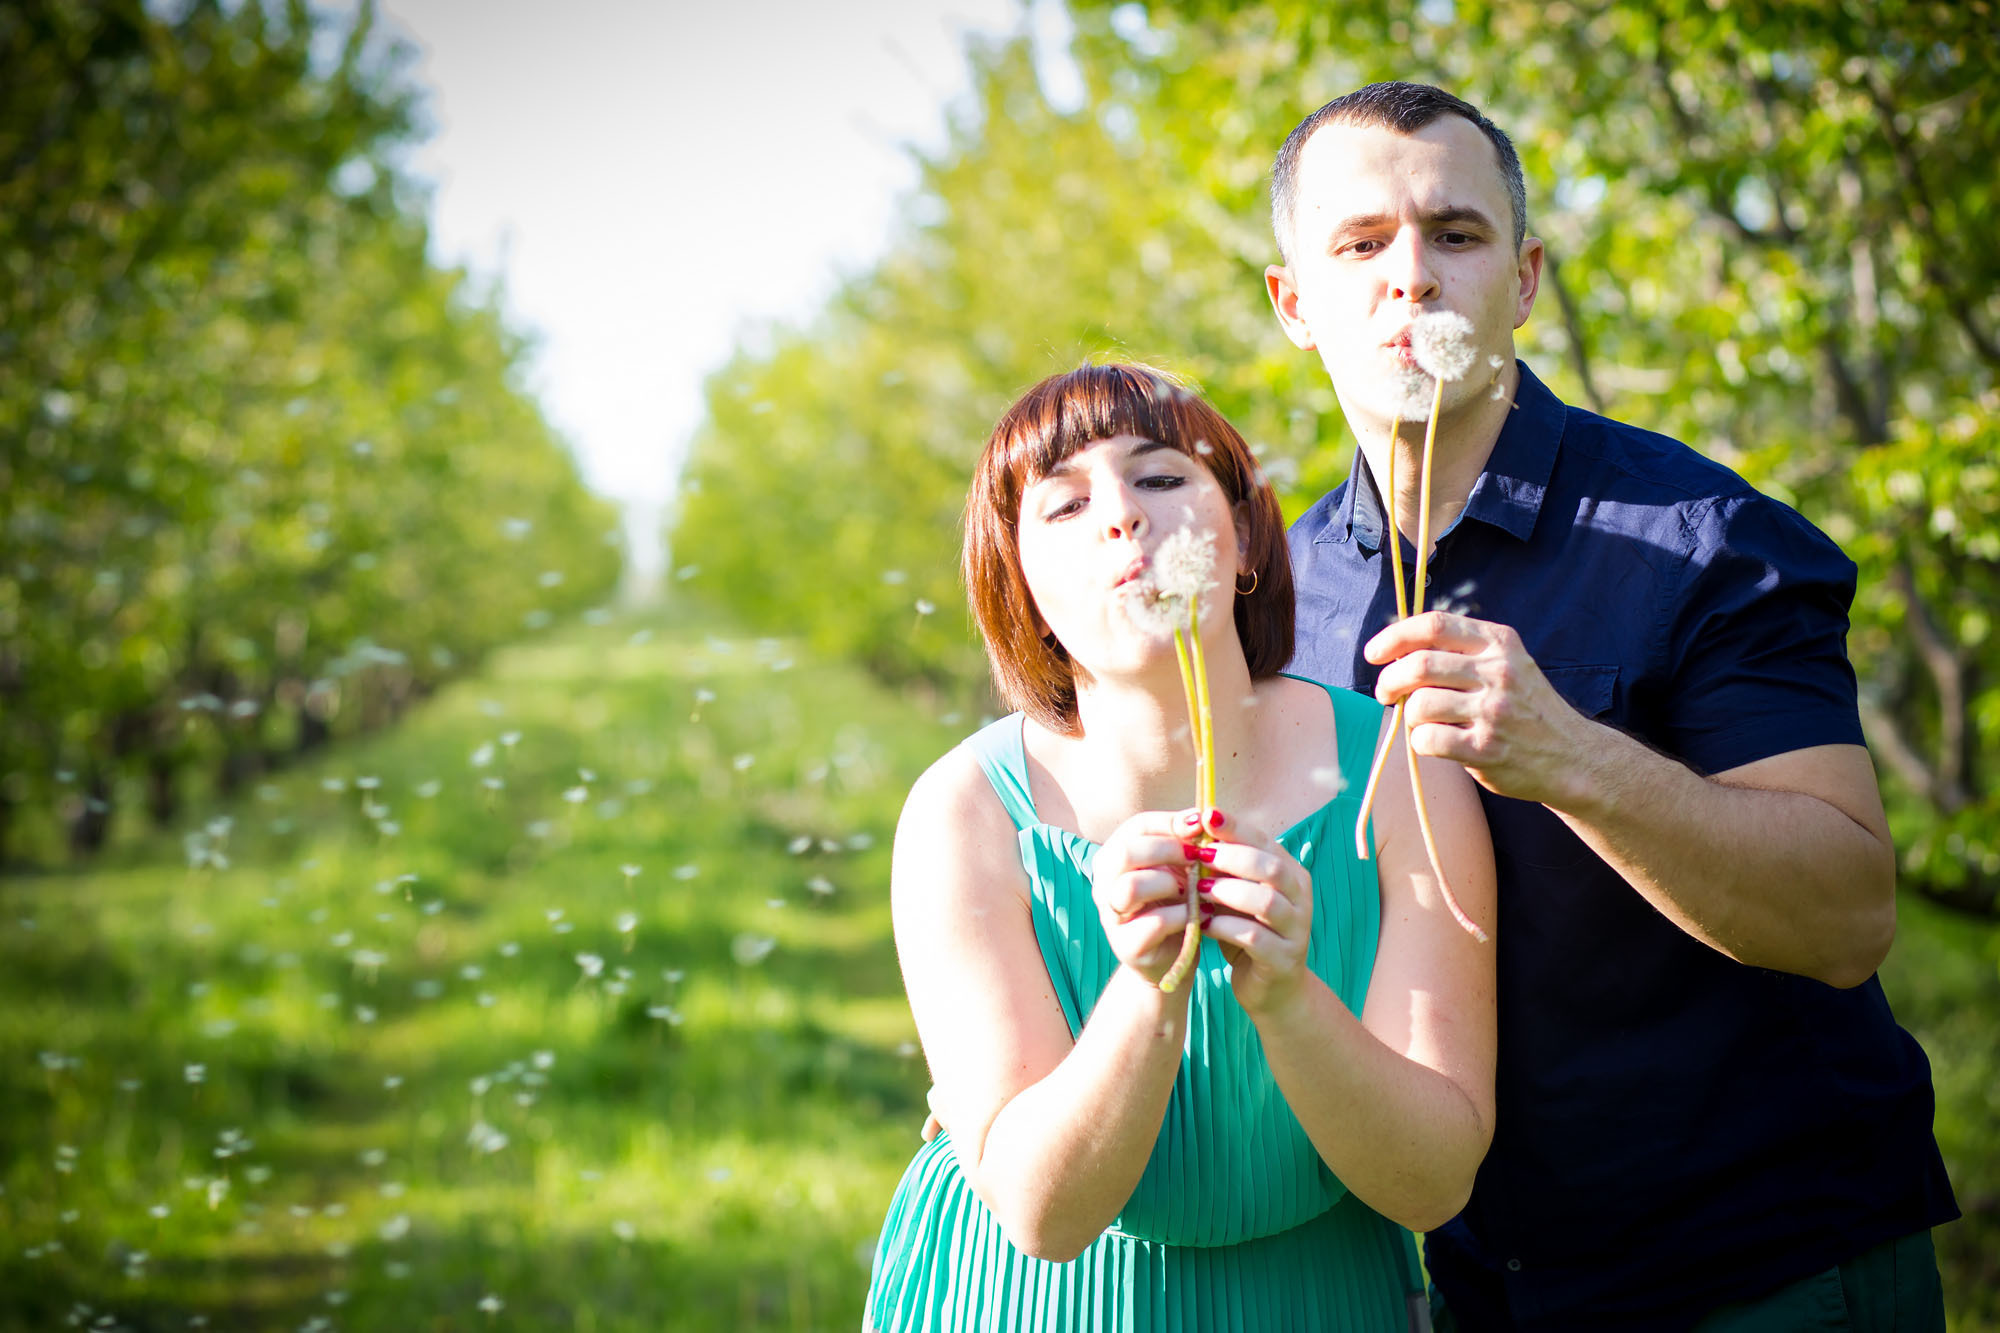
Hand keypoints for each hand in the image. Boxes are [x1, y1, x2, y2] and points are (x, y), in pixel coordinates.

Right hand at [1091, 810, 1206, 988]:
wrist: (1174, 959)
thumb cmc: (1176, 906)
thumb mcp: (1179, 870)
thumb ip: (1186, 843)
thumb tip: (1206, 816)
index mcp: (1114, 859)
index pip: (1136, 826)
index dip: (1169, 822)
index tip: (1199, 826)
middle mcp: (1104, 885)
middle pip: (1126, 853)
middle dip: (1168, 850)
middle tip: (1198, 857)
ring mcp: (1112, 917)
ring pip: (1131, 887)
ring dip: (1170, 884)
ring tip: (1194, 890)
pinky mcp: (1127, 947)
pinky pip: (1155, 923)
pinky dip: (1184, 916)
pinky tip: (1202, 916)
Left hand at [1195, 812, 1313, 1018]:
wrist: (1272, 988)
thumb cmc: (1248, 931)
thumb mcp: (1236, 896)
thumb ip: (1223, 870)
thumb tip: (1189, 833)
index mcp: (1290, 874)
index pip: (1264, 841)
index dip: (1235, 827)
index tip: (1204, 816)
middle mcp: (1300, 898)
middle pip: (1270, 868)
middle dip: (1231, 857)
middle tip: (1197, 855)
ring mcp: (1296, 929)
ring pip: (1265, 902)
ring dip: (1228, 892)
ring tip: (1198, 890)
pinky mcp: (1283, 959)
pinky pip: (1255, 938)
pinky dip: (1226, 927)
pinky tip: (1202, 923)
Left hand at [1366, 611, 1594, 807]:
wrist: (1571, 756)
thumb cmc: (1526, 709)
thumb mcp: (1508, 664)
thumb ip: (1462, 652)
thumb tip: (1397, 651)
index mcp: (1499, 644)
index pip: (1434, 625)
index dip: (1395, 635)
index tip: (1374, 652)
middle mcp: (1498, 672)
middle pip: (1418, 665)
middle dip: (1389, 680)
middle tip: (1385, 694)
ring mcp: (1493, 711)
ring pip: (1419, 705)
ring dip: (1408, 716)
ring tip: (1421, 722)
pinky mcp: (1485, 749)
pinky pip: (1427, 740)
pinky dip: (1419, 742)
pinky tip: (1434, 743)